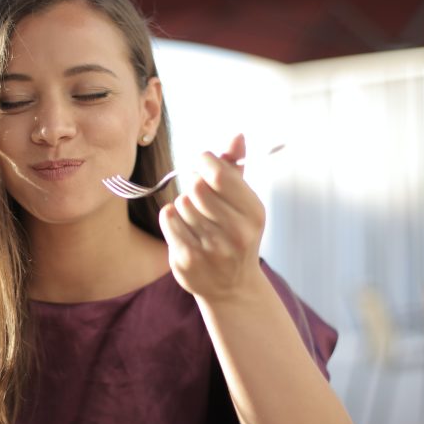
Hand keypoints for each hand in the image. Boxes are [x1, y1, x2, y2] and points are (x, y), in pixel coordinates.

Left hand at [159, 133, 265, 300]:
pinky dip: (172, 218)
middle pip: (196, 187)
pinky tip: (184, 228)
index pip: (219, 174)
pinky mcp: (187, 259)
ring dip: (184, 205)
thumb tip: (237, 135)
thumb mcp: (244, 203)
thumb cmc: (236, 234)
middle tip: (198, 193)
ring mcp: (211, 249)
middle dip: (194, 184)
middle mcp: (236, 233)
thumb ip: (236, 168)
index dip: (204, 162)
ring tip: (196, 218)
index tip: (203, 164)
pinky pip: (169, 218)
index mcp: (254, 213)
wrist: (232, 287)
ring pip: (181, 202)